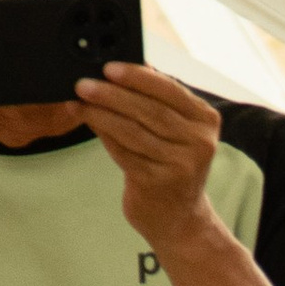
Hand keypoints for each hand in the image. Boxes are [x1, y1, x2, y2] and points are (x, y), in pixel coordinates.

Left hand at [74, 62, 221, 256]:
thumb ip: (159, 101)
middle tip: (83, 84)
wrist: (179, 219)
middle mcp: (200, 143)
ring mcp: (181, 165)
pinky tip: (88, 123)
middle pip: (149, 110)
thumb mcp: (177, 132)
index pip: (169, 90)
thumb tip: (125, 67)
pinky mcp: (159, 183)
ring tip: (78, 102)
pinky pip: (124, 153)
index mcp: (206, 121)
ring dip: (101, 114)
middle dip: (112, 94)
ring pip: (133, 131)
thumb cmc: (171, 166)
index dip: (137, 76)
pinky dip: (103, 136)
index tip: (108, 67)